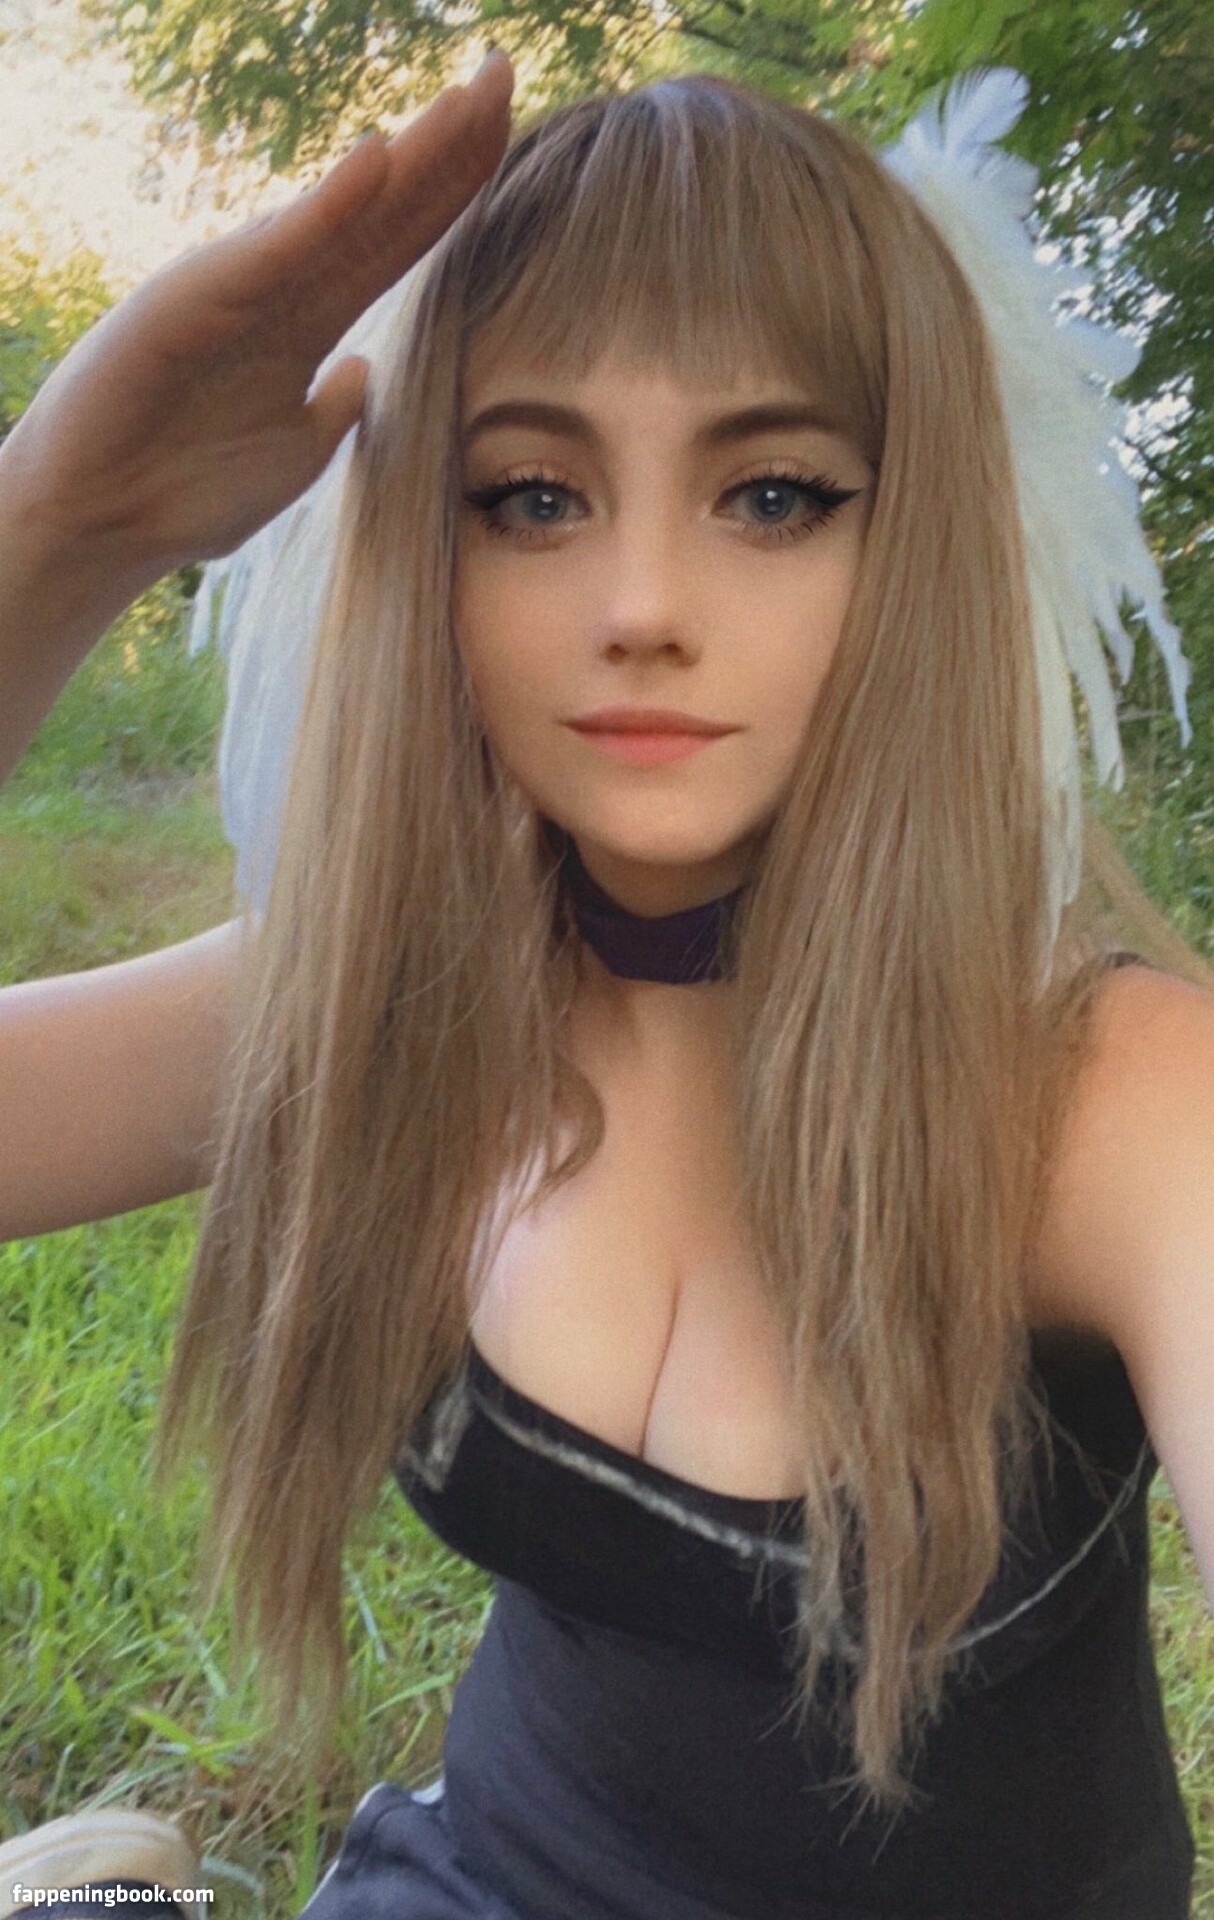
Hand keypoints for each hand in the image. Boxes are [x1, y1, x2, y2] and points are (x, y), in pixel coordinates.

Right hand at [0, 51, 513, 592]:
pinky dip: (325, 208)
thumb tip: (367, 369)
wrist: (102, 522)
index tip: (512, 128)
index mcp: (312, 322)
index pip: (400, 240)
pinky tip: (376, 163)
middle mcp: (282, 290)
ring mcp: (240, 288)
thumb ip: (335, 410)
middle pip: (382, 208)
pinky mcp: (194, 300)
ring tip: (463, 102)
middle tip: (505, 73)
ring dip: (405, 159)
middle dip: (446, 145)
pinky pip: (274, 251)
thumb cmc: (188, 492)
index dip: (456, 187)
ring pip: (339, 215)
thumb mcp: (293, 453)